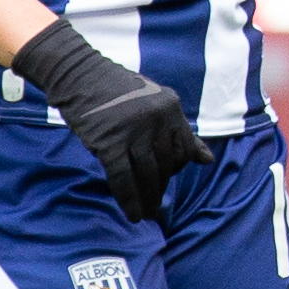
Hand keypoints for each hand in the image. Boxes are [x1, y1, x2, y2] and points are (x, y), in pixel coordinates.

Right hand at [14, 16, 199, 218]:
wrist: (79, 75)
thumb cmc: (118, 90)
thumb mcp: (156, 102)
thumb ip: (180, 130)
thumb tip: (208, 160)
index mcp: (171, 107)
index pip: (184, 149)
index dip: (177, 169)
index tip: (166, 179)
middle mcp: (156, 118)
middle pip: (166, 165)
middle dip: (160, 187)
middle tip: (155, 204)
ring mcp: (132, 130)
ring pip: (147, 174)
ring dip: (148, 199)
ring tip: (147, 213)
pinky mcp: (108, 142)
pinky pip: (123, 178)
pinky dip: (129, 199)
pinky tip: (133, 214)